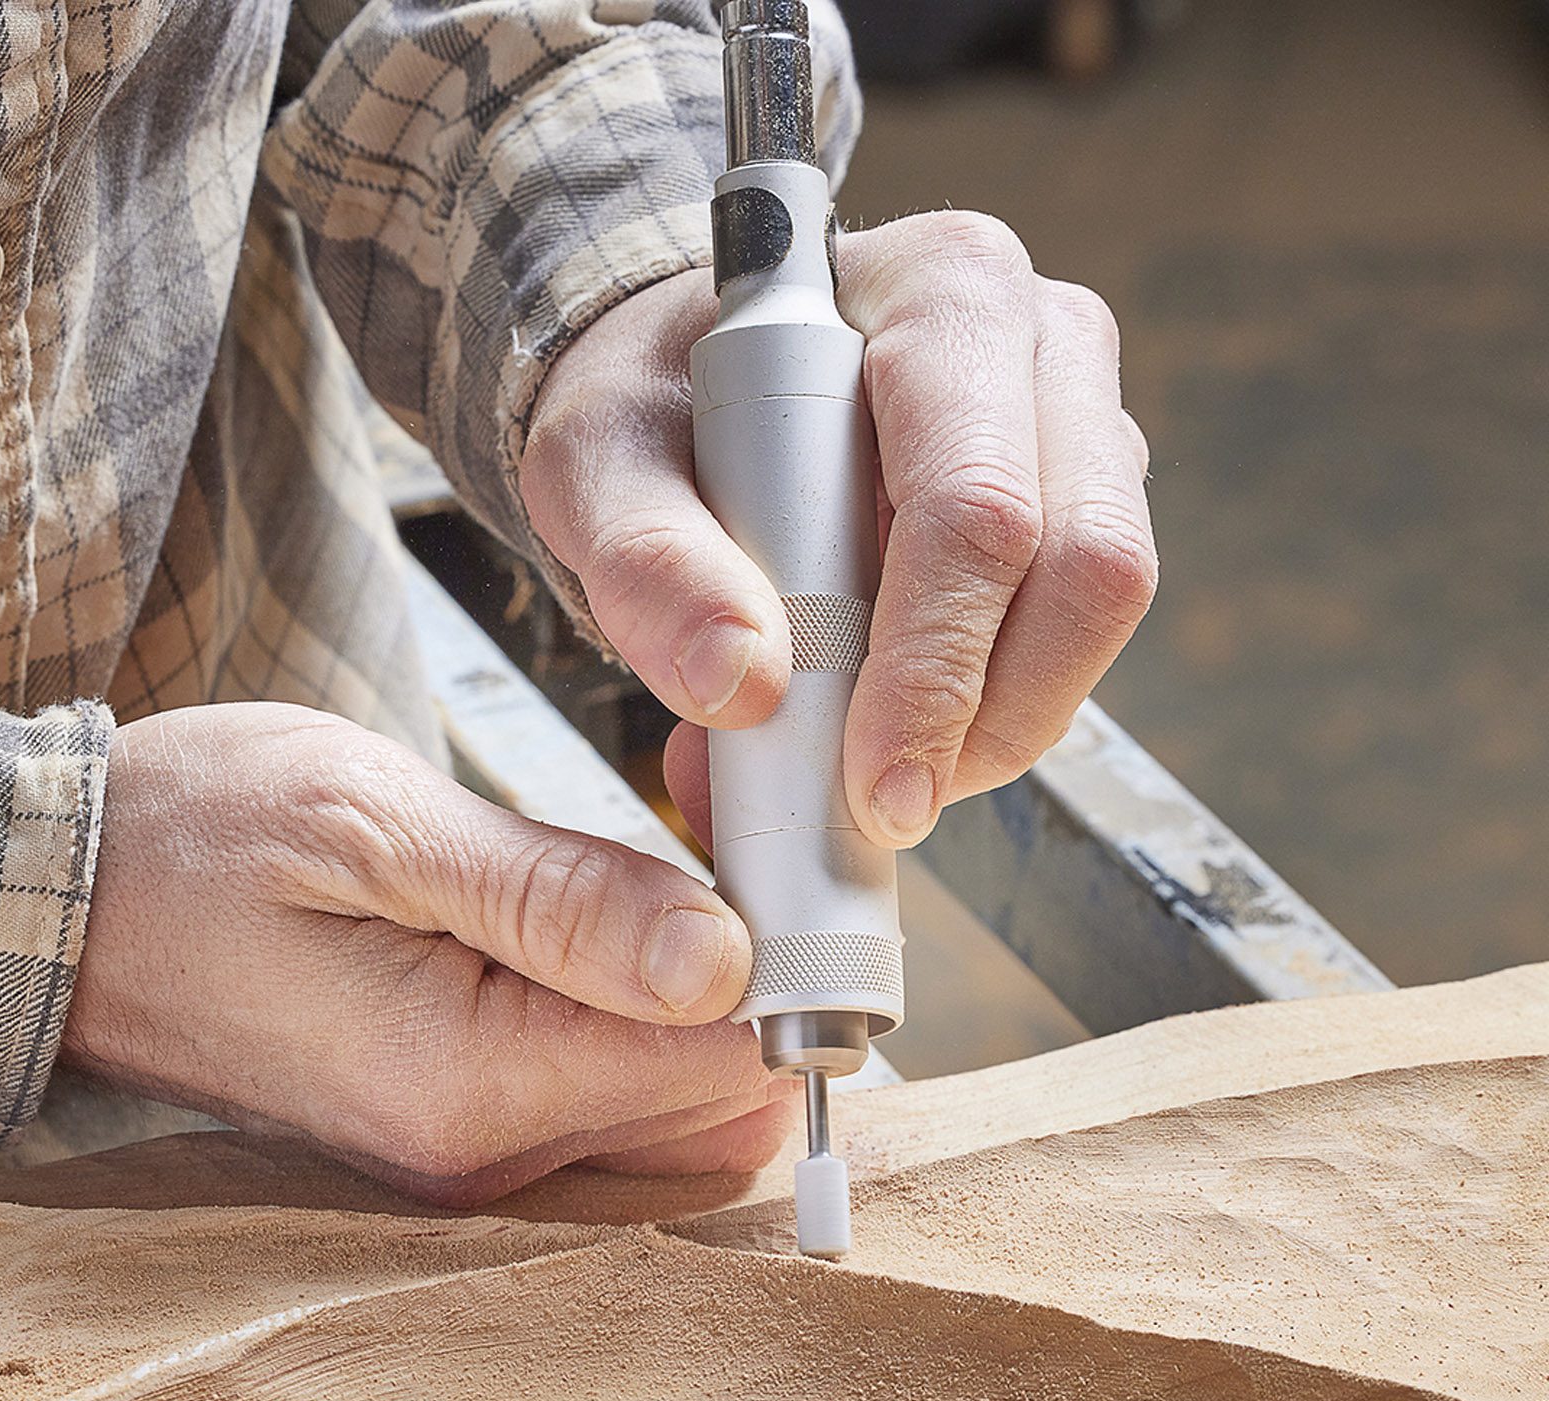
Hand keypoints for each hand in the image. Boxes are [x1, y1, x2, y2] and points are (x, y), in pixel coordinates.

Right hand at [62, 704, 794, 1202]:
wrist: (67, 901)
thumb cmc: (193, 842)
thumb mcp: (377, 827)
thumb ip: (558, 901)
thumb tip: (724, 961)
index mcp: (469, 1084)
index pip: (722, 1064)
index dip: (785, 963)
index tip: (770, 860)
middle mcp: (482, 1153)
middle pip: (719, 1105)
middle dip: (761, 983)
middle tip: (724, 852)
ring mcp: (471, 1155)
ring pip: (676, 1107)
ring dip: (706, 999)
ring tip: (662, 872)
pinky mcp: (459, 1126)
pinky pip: (607, 1094)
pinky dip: (642, 1015)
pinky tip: (608, 924)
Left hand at [521, 212, 1154, 847]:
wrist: (690, 395)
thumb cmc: (656, 409)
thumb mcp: (599, 464)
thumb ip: (646, 561)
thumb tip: (742, 682)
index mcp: (939, 295)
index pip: (976, 503)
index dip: (934, 664)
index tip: (870, 782)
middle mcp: (1038, 344)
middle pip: (1084, 563)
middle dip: (987, 717)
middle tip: (886, 805)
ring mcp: (1077, 423)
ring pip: (1100, 609)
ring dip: (999, 725)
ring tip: (876, 769)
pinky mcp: (1080, 501)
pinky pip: (1075, 633)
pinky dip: (993, 710)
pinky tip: (897, 727)